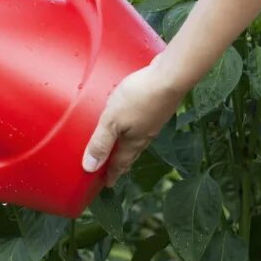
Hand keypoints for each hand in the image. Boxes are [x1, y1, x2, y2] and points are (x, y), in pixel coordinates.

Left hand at [83, 59, 186, 185]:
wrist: (170, 77)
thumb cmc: (139, 97)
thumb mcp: (112, 120)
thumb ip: (101, 142)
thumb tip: (89, 167)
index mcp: (133, 142)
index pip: (120, 163)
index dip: (112, 174)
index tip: (107, 184)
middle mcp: (146, 134)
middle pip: (131, 153)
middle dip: (121, 161)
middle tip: (114, 169)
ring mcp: (155, 120)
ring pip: (139, 138)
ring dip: (130, 144)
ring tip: (123, 145)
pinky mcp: (159, 106)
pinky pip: (145, 122)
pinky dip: (137, 126)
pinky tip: (135, 118)